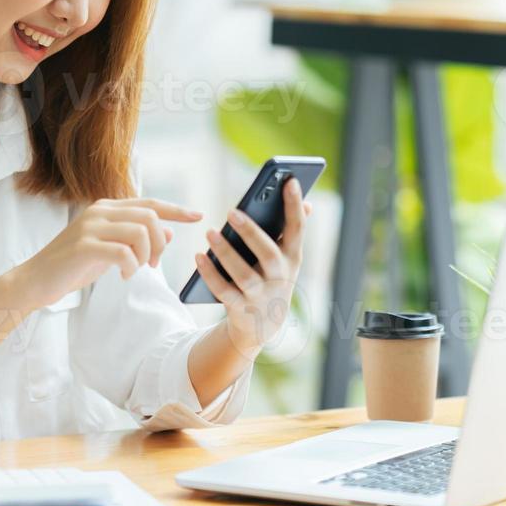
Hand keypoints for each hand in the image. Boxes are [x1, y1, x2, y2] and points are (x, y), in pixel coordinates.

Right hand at [20, 197, 201, 308]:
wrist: (36, 280)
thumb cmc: (75, 265)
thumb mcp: (112, 249)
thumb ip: (138, 239)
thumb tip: (170, 231)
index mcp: (107, 208)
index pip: (150, 204)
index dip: (176, 210)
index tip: (199, 216)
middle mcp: (100, 211)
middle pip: (150, 216)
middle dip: (161, 242)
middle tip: (153, 263)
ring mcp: (90, 227)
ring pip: (140, 232)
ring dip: (146, 255)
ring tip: (136, 269)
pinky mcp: (84, 246)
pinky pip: (123, 252)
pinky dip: (131, 266)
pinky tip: (124, 275)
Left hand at [194, 177, 314, 358]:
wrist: (263, 325)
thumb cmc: (273, 278)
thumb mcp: (287, 258)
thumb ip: (293, 230)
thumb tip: (306, 202)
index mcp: (293, 257)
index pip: (298, 228)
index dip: (295, 206)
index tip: (290, 181)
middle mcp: (280, 277)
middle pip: (267, 253)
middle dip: (251, 233)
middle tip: (231, 211)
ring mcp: (261, 295)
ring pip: (243, 275)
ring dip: (226, 253)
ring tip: (209, 233)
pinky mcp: (241, 309)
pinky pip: (223, 291)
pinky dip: (210, 275)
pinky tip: (198, 257)